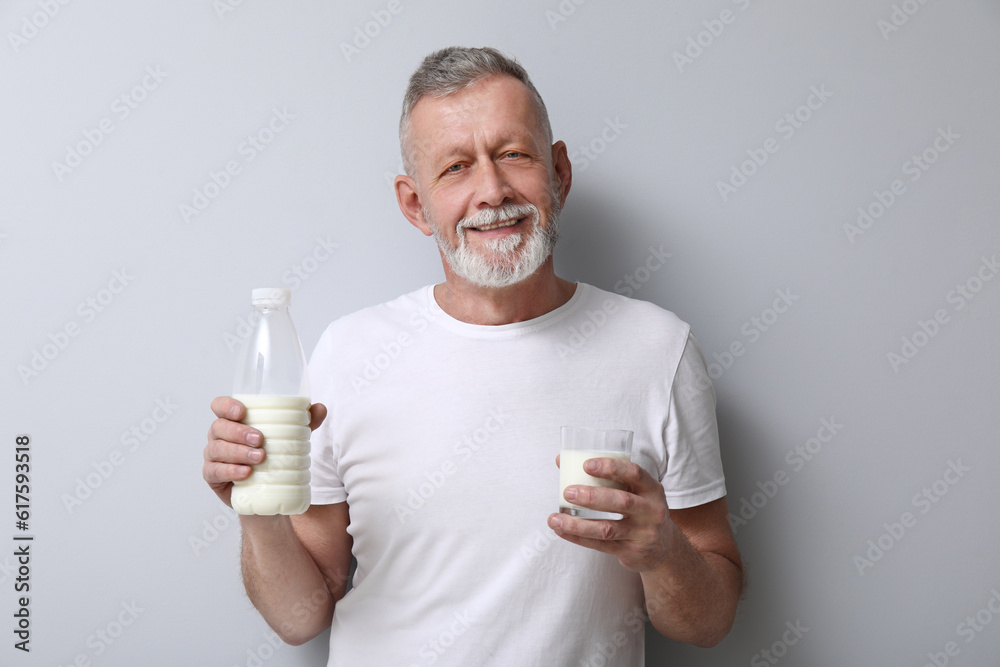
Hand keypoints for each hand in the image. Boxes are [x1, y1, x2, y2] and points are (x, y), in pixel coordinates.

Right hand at [202, 396, 326, 506]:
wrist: (267, 495)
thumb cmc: (273, 459)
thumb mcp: (290, 439)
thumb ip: (305, 423)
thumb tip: (320, 408)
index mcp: (233, 421)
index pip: (219, 406)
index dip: (226, 406)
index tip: (242, 411)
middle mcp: (219, 436)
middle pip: (218, 427)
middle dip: (239, 432)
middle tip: (260, 440)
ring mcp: (213, 457)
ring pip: (217, 449)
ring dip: (238, 452)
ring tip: (260, 457)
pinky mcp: (212, 477)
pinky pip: (215, 471)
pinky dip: (230, 471)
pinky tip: (246, 473)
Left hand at [548, 456, 674, 571]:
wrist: (664, 549)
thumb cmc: (640, 511)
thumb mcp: (634, 492)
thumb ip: (605, 477)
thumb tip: (561, 460)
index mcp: (651, 489)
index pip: (634, 473)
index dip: (611, 467)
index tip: (586, 465)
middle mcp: (651, 511)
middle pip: (621, 501)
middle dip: (592, 497)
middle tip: (568, 492)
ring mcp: (643, 533)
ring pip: (607, 528)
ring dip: (578, 524)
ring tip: (555, 519)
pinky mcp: (632, 552)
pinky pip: (601, 546)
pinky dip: (579, 538)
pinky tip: (562, 532)